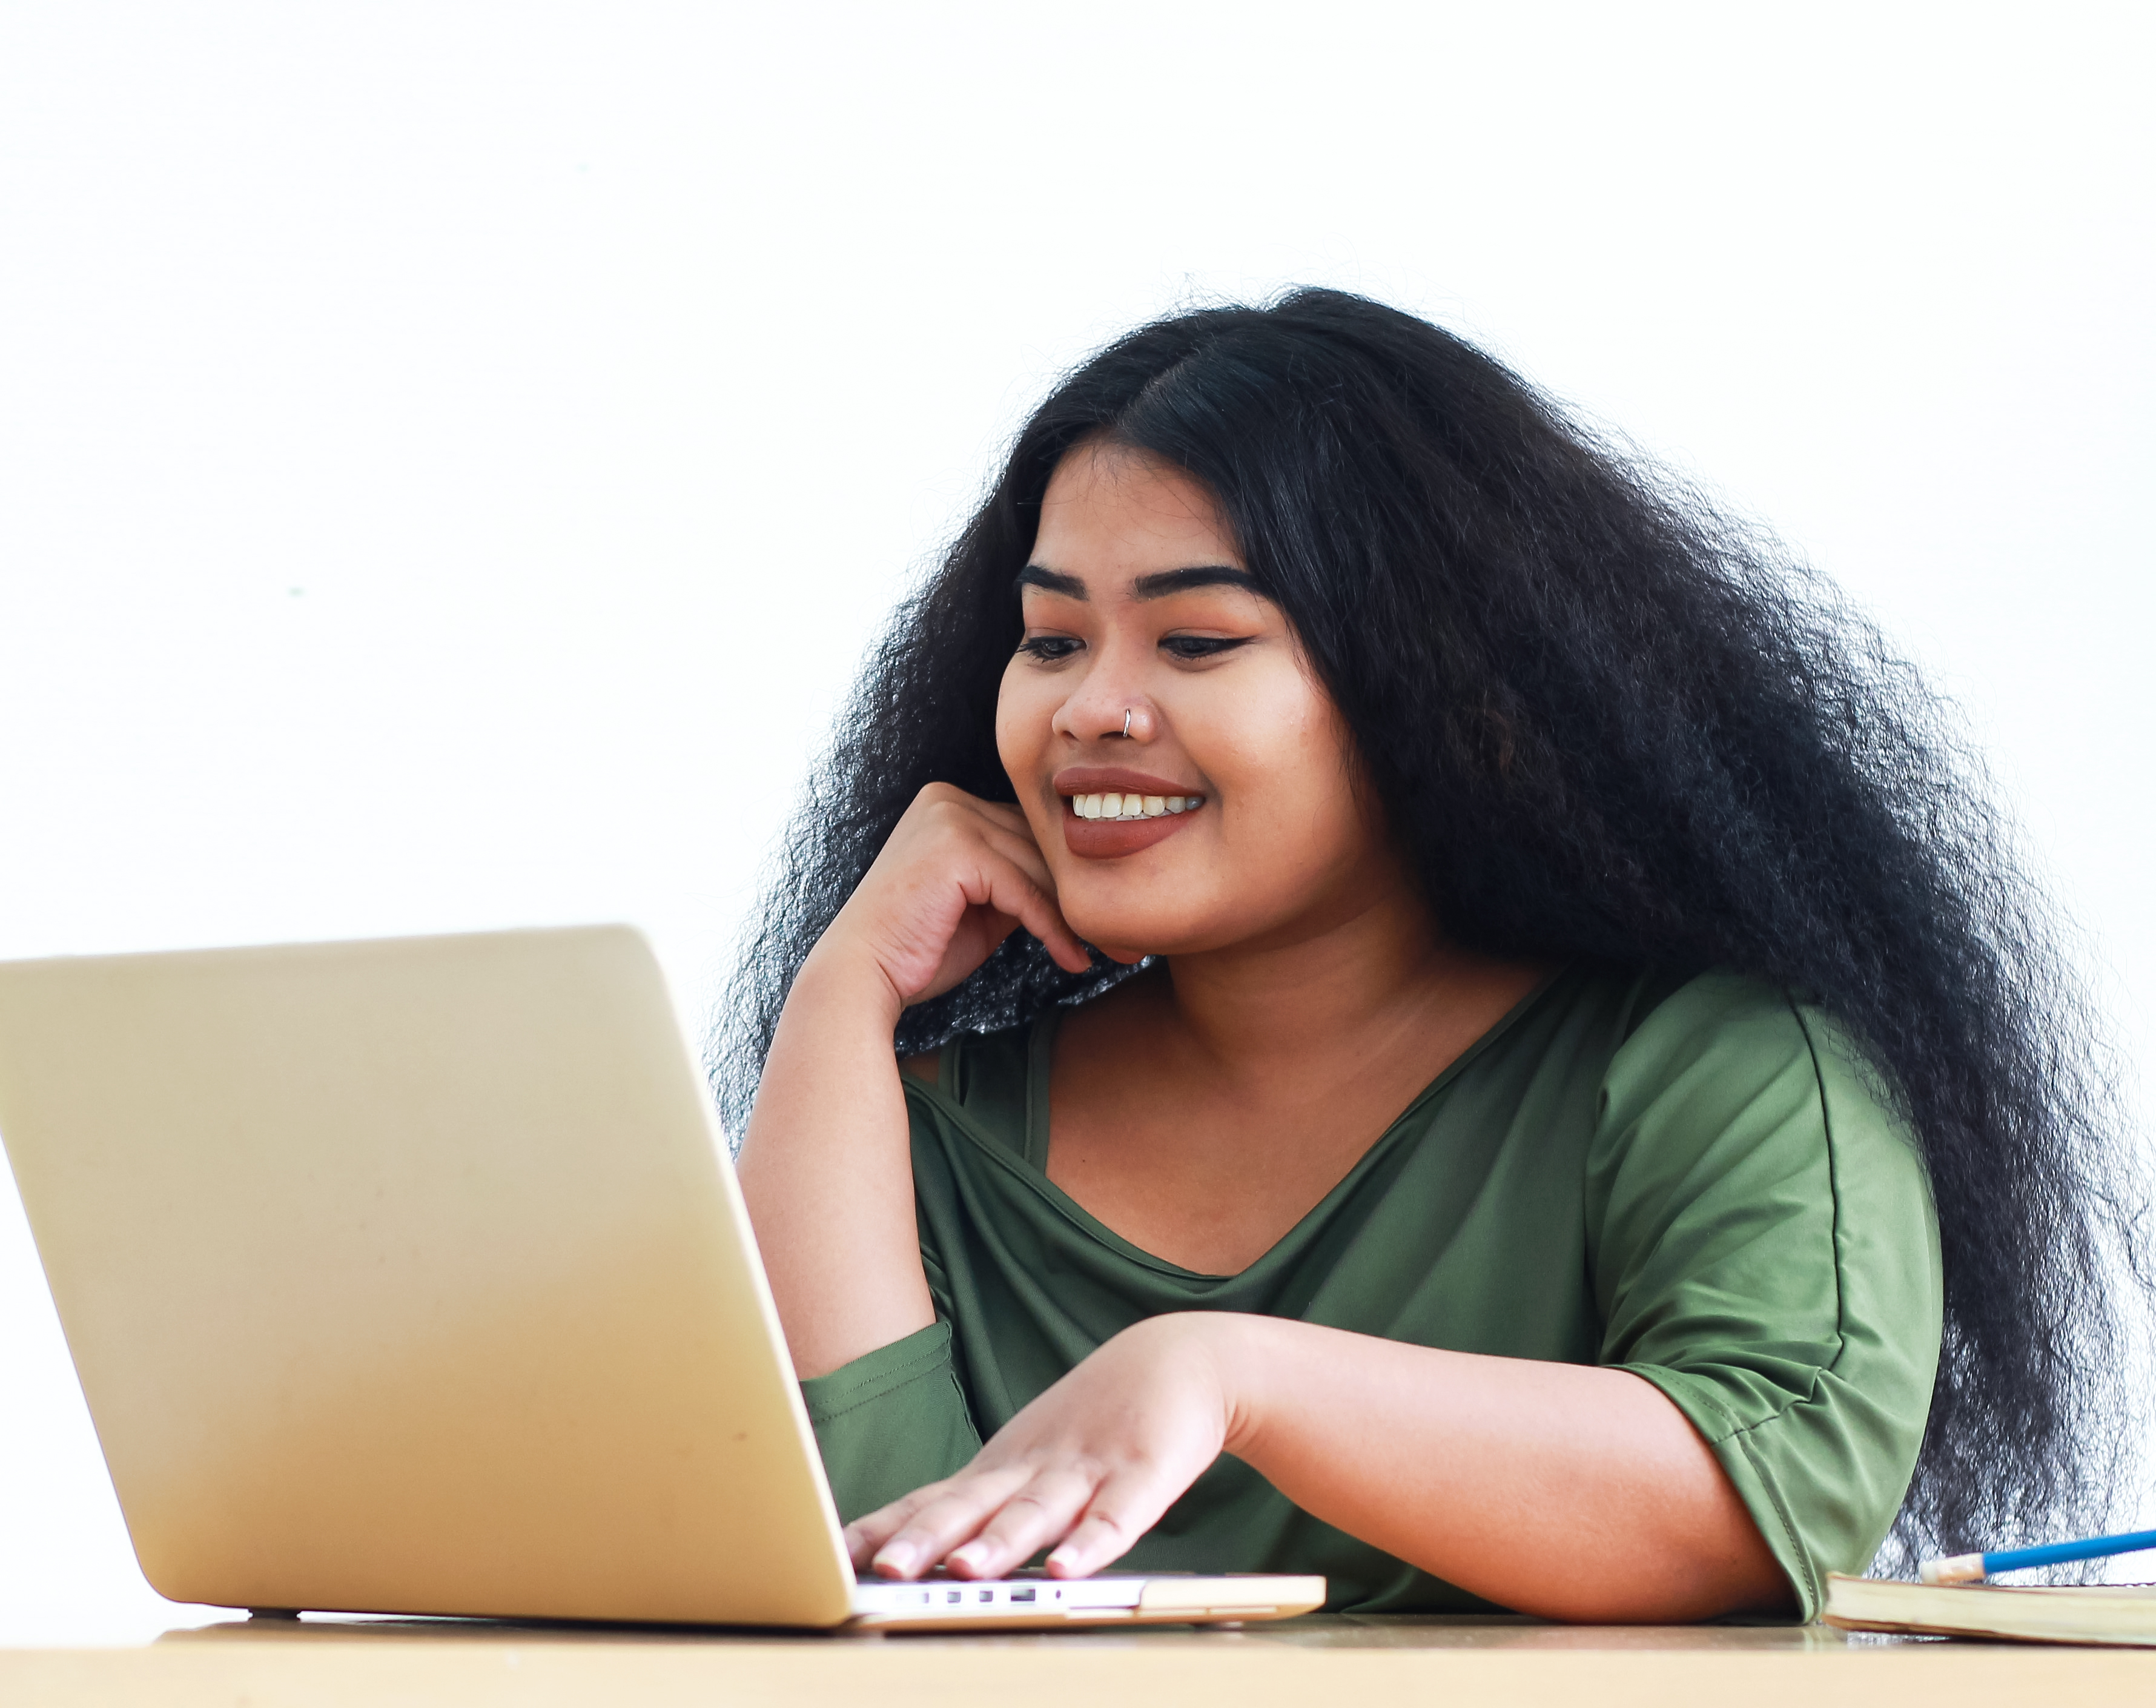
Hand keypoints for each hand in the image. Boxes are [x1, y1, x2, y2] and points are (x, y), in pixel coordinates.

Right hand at [811, 782, 1092, 1013]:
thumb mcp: (980, 904)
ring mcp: (949, 818)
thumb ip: (1018, 880)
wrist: (862, 977)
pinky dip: (1055, 929)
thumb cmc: (916, 949)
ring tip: (1113, 953)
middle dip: (1083, 896)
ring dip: (1078, 917)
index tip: (1109, 919)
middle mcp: (947, 799)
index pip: (1027, 835)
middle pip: (1037, 847)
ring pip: (1038, 869)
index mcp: (948, 803)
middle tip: (1127, 940)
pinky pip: (1026, 891)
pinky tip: (1074, 960)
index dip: (1068, 879)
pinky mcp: (956, 849)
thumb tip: (1078, 884)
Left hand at [846, 1313, 1242, 1580]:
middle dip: (924, 1540)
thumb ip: (978, 1508)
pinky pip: (1117, 1517)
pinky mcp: (1143, 1474)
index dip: (884, 1530)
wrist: (1178, 1358)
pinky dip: (1092, 1543)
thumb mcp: (1028, 1463)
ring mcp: (1087, 1469)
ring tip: (964, 1569)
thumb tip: (910, 1551)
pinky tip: (1067, 1567)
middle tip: (883, 1569)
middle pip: (971, 1507)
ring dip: (999, 1541)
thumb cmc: (1094, 1423)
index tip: (836, 1557)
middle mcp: (1033, 1468)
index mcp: (1001, 1469)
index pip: (929, 1502)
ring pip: (1036, 1511)